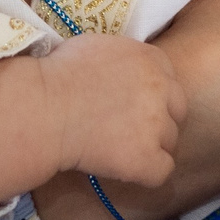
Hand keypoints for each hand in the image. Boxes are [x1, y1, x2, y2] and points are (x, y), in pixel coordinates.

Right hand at [41, 35, 184, 186]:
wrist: (42, 108)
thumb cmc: (57, 74)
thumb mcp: (98, 47)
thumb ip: (123, 60)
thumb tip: (123, 73)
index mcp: (152, 59)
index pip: (170, 82)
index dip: (153, 97)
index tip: (132, 107)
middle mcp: (163, 89)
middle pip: (177, 111)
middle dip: (158, 121)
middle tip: (129, 131)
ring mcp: (157, 125)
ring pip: (169, 141)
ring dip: (149, 146)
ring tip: (116, 148)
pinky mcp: (147, 158)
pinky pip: (162, 171)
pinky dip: (145, 172)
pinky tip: (123, 168)